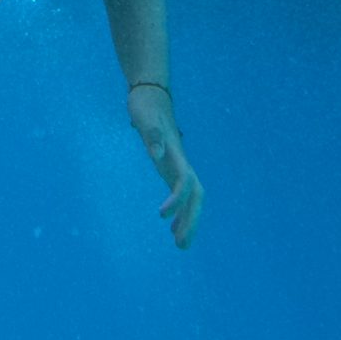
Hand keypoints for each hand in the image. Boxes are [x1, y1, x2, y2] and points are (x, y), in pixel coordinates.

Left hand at [128, 82, 203, 248]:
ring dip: (188, 220)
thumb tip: (157, 154)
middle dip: (191, 220)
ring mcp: (177, 165)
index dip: (176, 200)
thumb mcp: (144, 117)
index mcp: (176, 153)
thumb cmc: (146, 105)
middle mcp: (180, 162)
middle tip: (181, 246)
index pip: (184, 182)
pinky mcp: (170, 166)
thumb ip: (151, 135)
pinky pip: (181, 194)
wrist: (151, 93)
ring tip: (181, 245)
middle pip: (196, 196)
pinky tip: (171, 225)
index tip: (160, 216)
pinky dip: (178, 210)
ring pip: (192, 198)